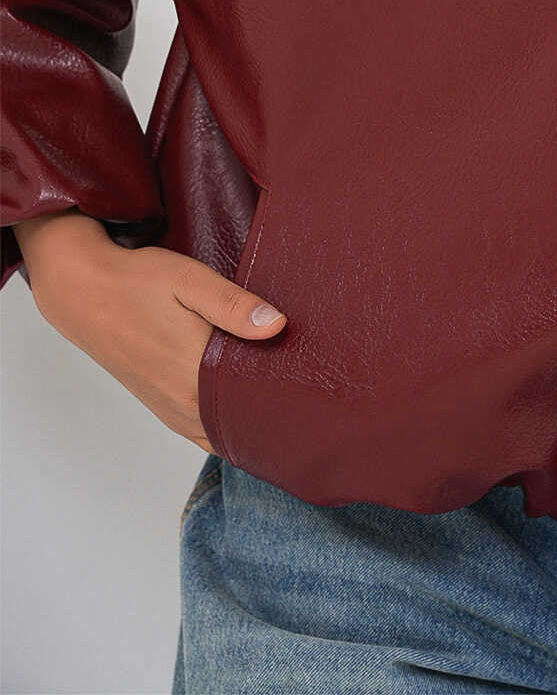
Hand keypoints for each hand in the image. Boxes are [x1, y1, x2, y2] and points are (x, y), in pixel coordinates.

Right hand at [13, 209, 286, 450]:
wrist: (82, 293)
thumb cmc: (137, 281)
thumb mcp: (190, 281)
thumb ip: (233, 306)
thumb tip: (278, 325)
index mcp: (194, 377)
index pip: (256, 406)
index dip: (289, 400)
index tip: (318, 391)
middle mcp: (184, 405)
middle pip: (244, 424)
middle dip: (277, 413)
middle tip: (313, 394)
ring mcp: (172, 410)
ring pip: (224, 432)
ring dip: (253, 421)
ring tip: (290, 400)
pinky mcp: (164, 407)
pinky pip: (205, 430)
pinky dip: (229, 424)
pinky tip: (250, 406)